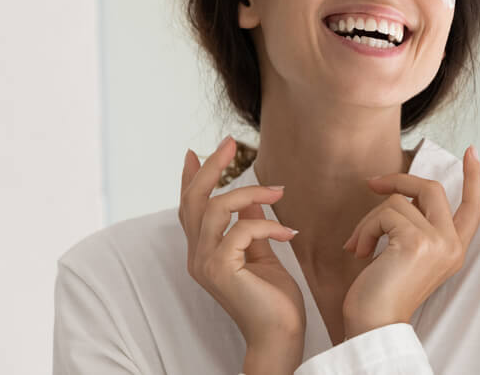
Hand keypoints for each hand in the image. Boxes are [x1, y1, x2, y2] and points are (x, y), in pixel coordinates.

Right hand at [179, 136, 306, 347]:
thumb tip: (250, 198)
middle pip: (193, 201)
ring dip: (249, 193)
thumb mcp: (261, 253)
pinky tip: (289, 233)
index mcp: (204, 252)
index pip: (190, 208)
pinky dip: (266, 225)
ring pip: (215, 209)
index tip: (194, 153)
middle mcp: (197, 256)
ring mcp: (205, 263)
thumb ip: (251, 226)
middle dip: (211, 168)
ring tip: (279, 193)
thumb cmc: (273, 300)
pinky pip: (240, 229)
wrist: (280, 336)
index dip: (191, 179)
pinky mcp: (220, 269)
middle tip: (228, 143)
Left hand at [340, 145, 479, 337]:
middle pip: (431, 188)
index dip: (474, 177)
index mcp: (454, 249)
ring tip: (359, 245)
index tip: (471, 152)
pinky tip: (359, 251)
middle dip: (399, 179)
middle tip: (372, 184)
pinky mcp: (417, 241)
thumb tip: (399, 191)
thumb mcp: (409, 255)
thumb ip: (416, 225)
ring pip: (398, 201)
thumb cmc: (383, 291)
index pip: (474, 207)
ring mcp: (437, 242)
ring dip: (369, 220)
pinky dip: (364, 229)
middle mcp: (452, 245)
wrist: (374, 324)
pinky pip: (385, 213)